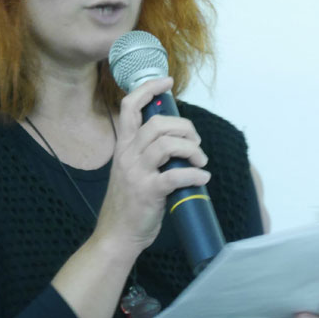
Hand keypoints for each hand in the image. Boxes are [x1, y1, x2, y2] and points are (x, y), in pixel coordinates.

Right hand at [94, 76, 209, 255]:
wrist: (116, 236)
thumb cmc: (129, 203)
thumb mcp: (131, 169)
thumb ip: (147, 152)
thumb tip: (178, 139)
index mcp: (123, 146)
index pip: (129, 106)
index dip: (148, 88)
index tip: (167, 81)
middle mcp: (127, 154)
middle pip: (158, 123)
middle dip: (184, 127)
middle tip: (196, 142)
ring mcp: (136, 173)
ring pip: (168, 144)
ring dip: (192, 149)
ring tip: (200, 162)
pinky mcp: (148, 192)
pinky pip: (176, 175)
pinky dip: (195, 175)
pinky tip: (202, 178)